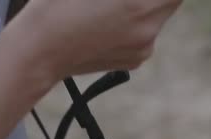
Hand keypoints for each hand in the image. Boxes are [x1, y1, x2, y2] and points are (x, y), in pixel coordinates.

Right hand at [3, 0, 181, 81]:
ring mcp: (143, 48)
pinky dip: (136, 23)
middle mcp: (148, 29)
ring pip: (158, 16)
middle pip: (171, 0)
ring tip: (110, 5)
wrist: (39, 51)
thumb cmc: (56, 7)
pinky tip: (107, 20)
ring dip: (145, 4)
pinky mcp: (135, 60)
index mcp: (138, 5)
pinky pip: (146, 34)